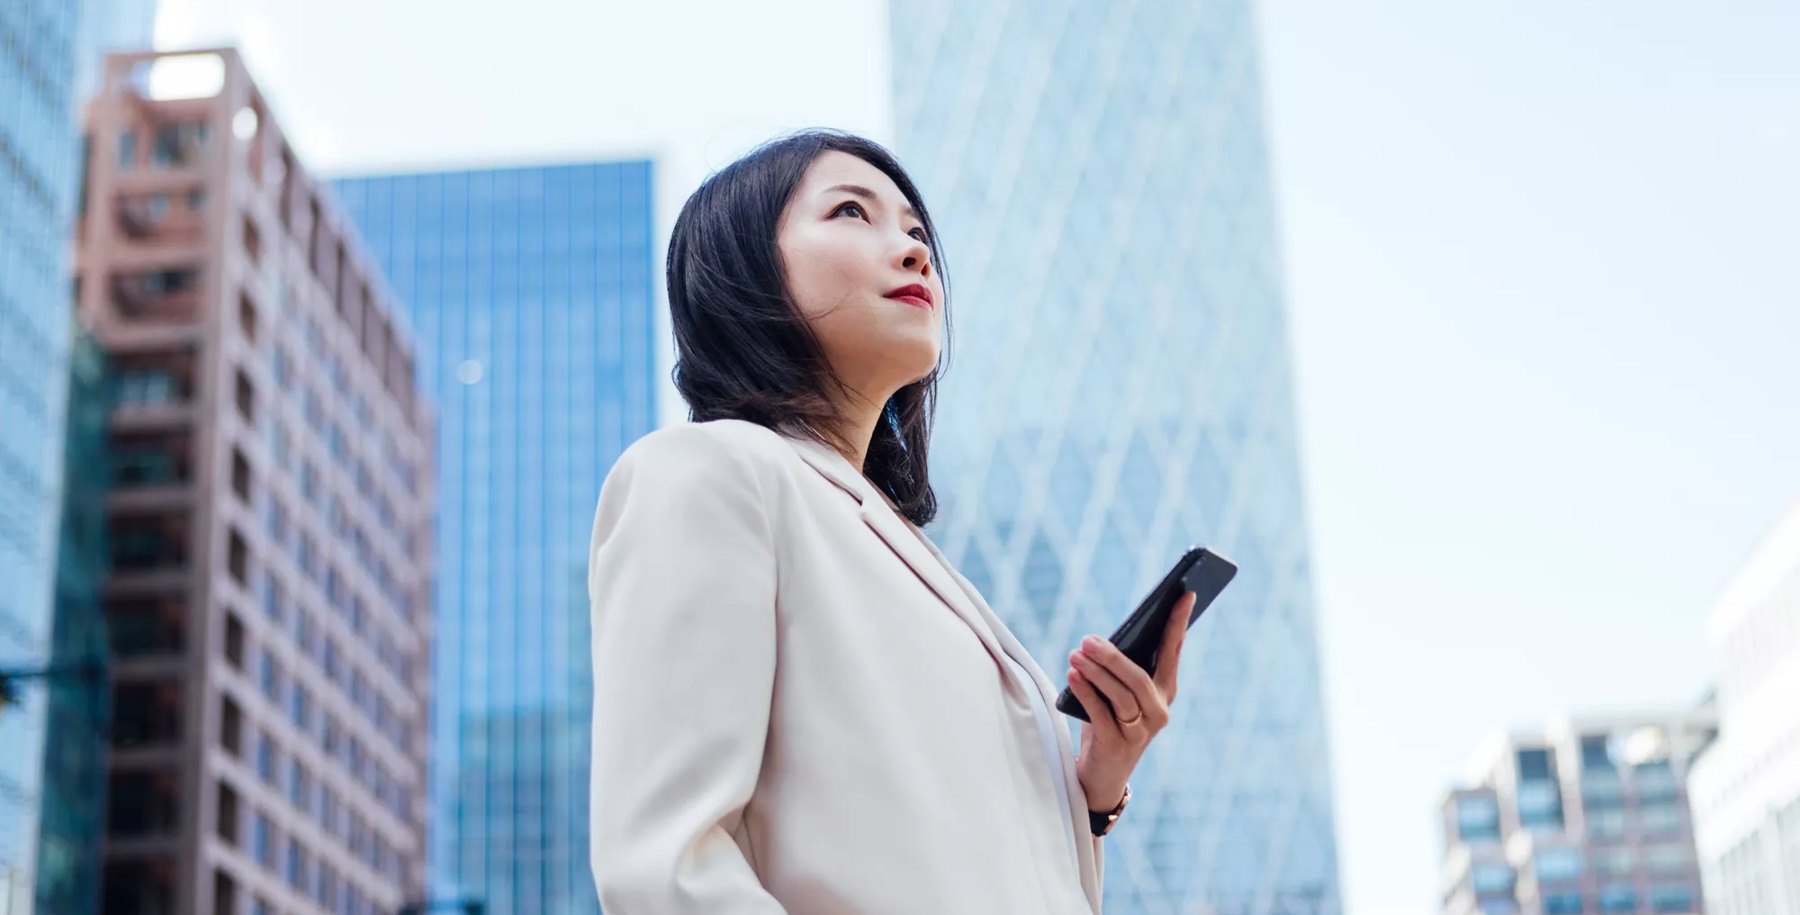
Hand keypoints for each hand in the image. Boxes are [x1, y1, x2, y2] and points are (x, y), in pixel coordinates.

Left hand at [1064, 591, 1195, 814]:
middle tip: (1088, 638)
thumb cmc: (1108, 723)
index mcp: (1164, 692)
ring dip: (1097, 672)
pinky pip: (1102, 715)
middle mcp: (1158, 711)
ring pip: (1122, 696)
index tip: (1184, 594)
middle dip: (1113, 656)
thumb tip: (1102, 642)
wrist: (1101, 775)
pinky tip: (1073, 675)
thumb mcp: (1116, 693)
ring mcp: (1141, 732)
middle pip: (1139, 677)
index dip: (1178, 623)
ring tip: (1076, 654)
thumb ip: (1118, 671)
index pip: (1174, 652)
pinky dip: (1086, 692)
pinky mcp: (1119, 746)